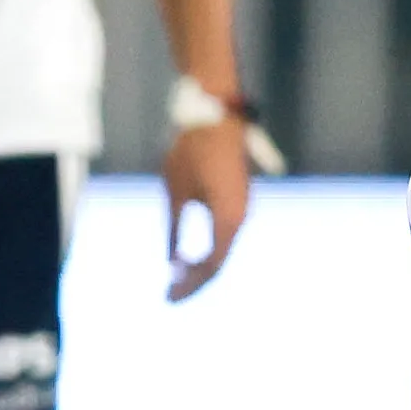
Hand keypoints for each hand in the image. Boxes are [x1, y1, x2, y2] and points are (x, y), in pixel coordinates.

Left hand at [163, 120, 252, 300]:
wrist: (214, 113)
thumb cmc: (191, 151)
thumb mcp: (175, 193)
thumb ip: (174, 231)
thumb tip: (172, 263)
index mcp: (229, 218)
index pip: (212, 265)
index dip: (189, 284)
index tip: (167, 296)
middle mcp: (242, 215)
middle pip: (220, 260)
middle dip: (194, 280)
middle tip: (168, 294)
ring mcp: (243, 205)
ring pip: (224, 247)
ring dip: (201, 265)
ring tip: (174, 277)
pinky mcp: (239, 196)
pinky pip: (225, 233)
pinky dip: (208, 248)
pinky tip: (187, 255)